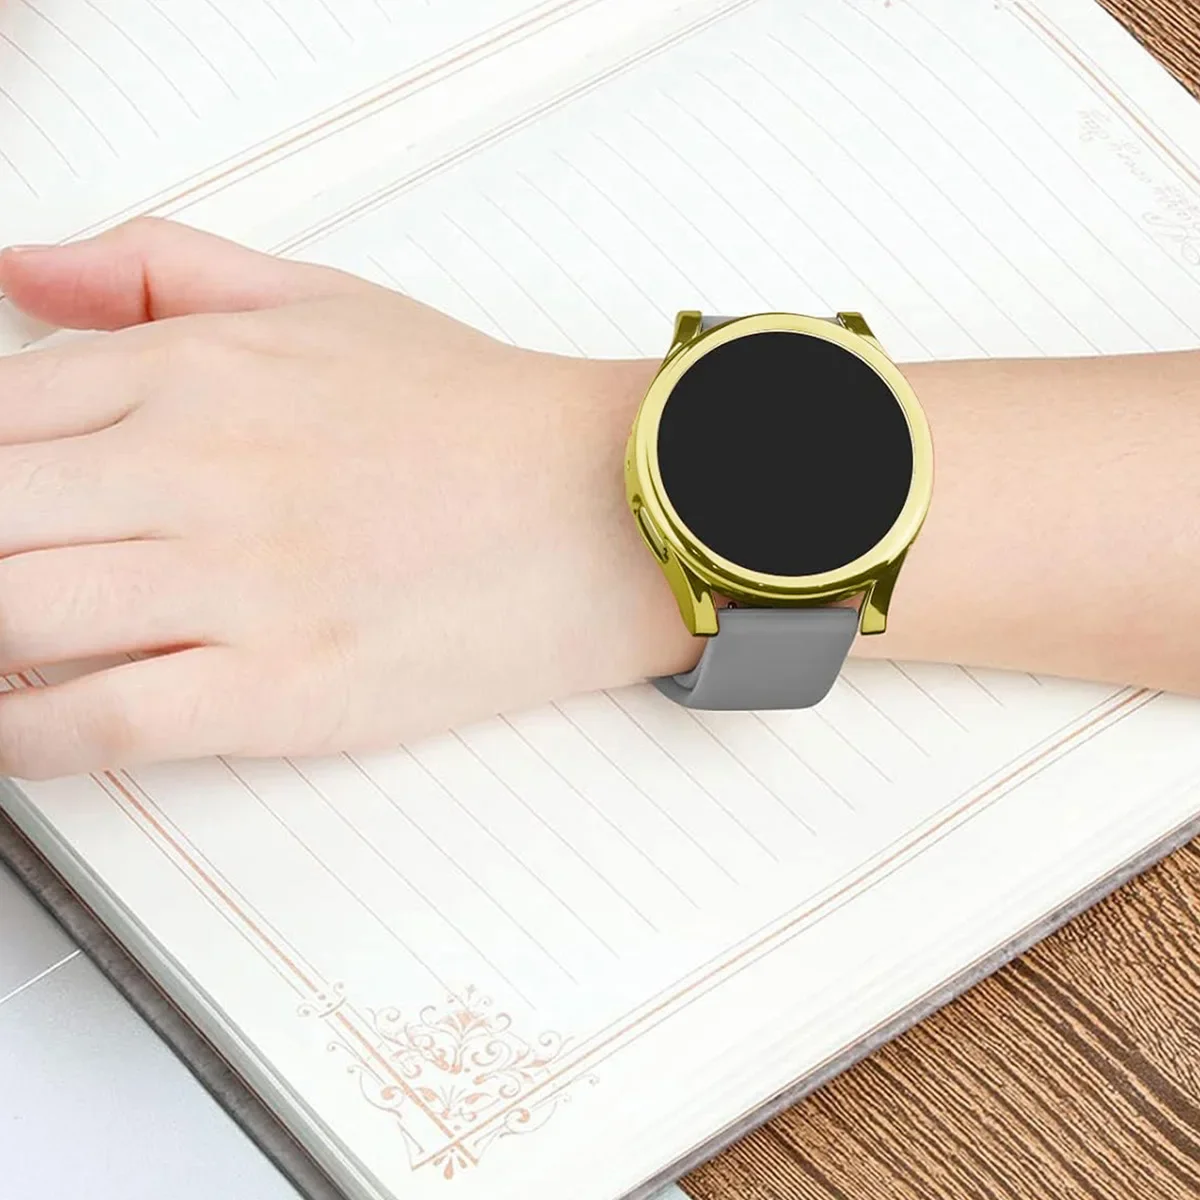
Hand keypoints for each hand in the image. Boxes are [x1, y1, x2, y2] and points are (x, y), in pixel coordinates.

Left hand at [0, 219, 691, 777]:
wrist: (603, 504)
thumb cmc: (480, 415)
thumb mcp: (321, 298)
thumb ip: (161, 269)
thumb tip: (29, 275)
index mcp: (196, 371)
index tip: (1, 507)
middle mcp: (196, 471)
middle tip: (7, 572)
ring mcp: (236, 585)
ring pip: (9, 617)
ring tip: (6, 646)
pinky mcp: (281, 687)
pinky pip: (96, 722)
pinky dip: (21, 735)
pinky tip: (14, 727)